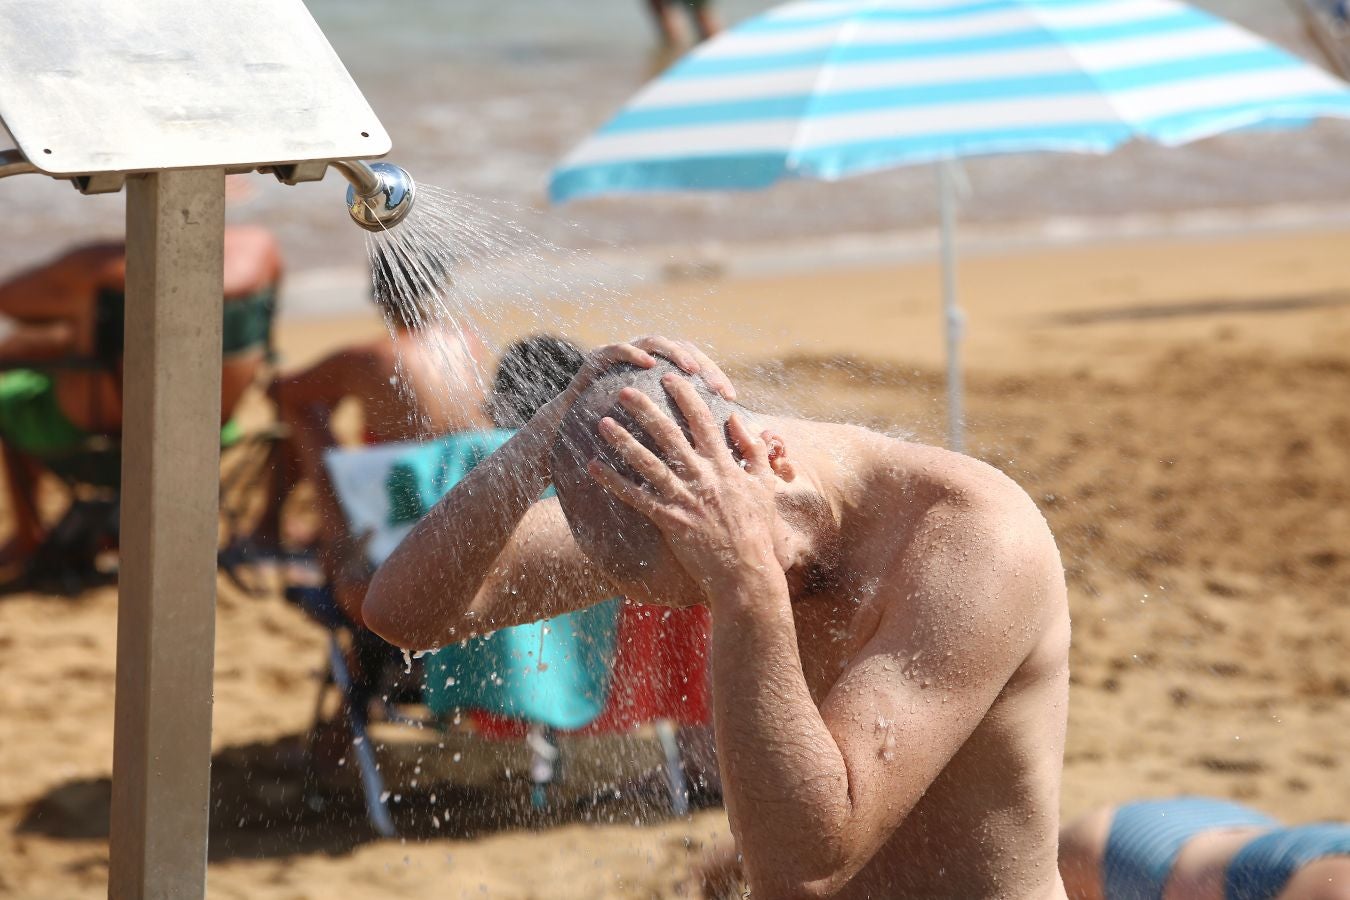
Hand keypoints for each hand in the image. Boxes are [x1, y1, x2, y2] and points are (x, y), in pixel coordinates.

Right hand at [530, 336, 736, 432]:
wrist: (566, 438)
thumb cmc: (614, 444)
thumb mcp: (653, 443)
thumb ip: (682, 441)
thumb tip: (715, 456)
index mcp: (661, 380)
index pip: (698, 369)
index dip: (716, 378)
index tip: (731, 399)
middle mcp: (644, 363)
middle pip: (682, 351)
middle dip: (701, 364)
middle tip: (714, 383)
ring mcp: (621, 357)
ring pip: (654, 342)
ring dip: (674, 352)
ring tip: (689, 369)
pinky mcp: (597, 359)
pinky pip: (618, 349)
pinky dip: (633, 352)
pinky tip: (648, 364)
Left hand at [588, 372, 779, 597]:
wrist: (745, 570)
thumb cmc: (757, 528)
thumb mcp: (764, 484)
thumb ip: (753, 449)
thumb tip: (739, 420)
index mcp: (724, 465)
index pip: (702, 421)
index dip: (685, 396)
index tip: (671, 377)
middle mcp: (702, 477)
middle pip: (668, 435)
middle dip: (645, 410)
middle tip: (624, 391)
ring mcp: (684, 498)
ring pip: (647, 463)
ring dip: (623, 442)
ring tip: (602, 423)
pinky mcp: (669, 520)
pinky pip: (636, 497)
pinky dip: (613, 482)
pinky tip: (593, 468)